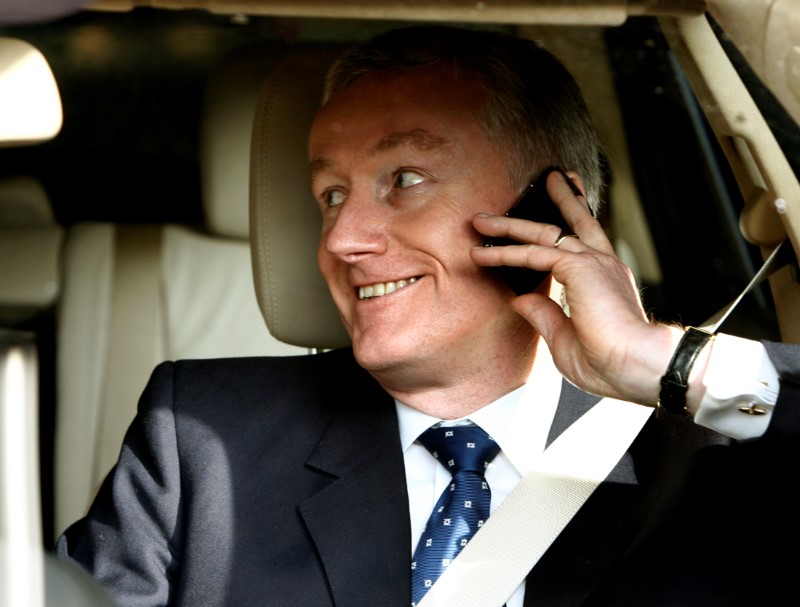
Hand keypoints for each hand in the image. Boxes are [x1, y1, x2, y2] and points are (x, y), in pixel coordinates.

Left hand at [471, 170, 685, 404]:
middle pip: (570, 224)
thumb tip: (519, 299)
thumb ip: (544, 316)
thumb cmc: (611, 364)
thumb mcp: (566, 340)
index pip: (584, 242)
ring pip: (544, 234)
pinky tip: (483, 253)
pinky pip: (533, 254)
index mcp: (606, 280)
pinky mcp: (578, 268)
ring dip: (510, 225)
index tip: (558, 212)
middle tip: (539, 182)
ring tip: (483, 219)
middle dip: (550, 203)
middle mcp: (601, 264)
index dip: (570, 224)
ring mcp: (591, 263)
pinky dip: (506, 253)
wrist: (638, 367)